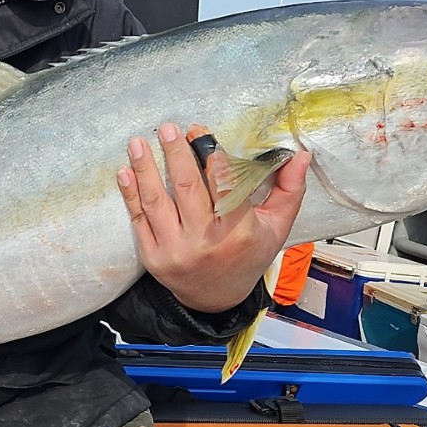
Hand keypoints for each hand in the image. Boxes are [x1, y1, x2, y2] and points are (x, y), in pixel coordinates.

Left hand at [118, 122, 310, 312]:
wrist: (216, 299)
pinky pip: (138, 220)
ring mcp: (174, 251)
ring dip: (145, 169)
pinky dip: (130, 194)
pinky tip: (125, 171)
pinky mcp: (153, 257)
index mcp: (238, 233)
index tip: (199, 131)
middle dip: (175, 155)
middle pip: (186, 190)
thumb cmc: (247, 255)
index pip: (223, 188)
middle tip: (168, 128)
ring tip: (138, 143)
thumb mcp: (276, 228)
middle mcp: (204, 243)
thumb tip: (300, 156)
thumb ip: (288, 190)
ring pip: (156, 202)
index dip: (210, 158)